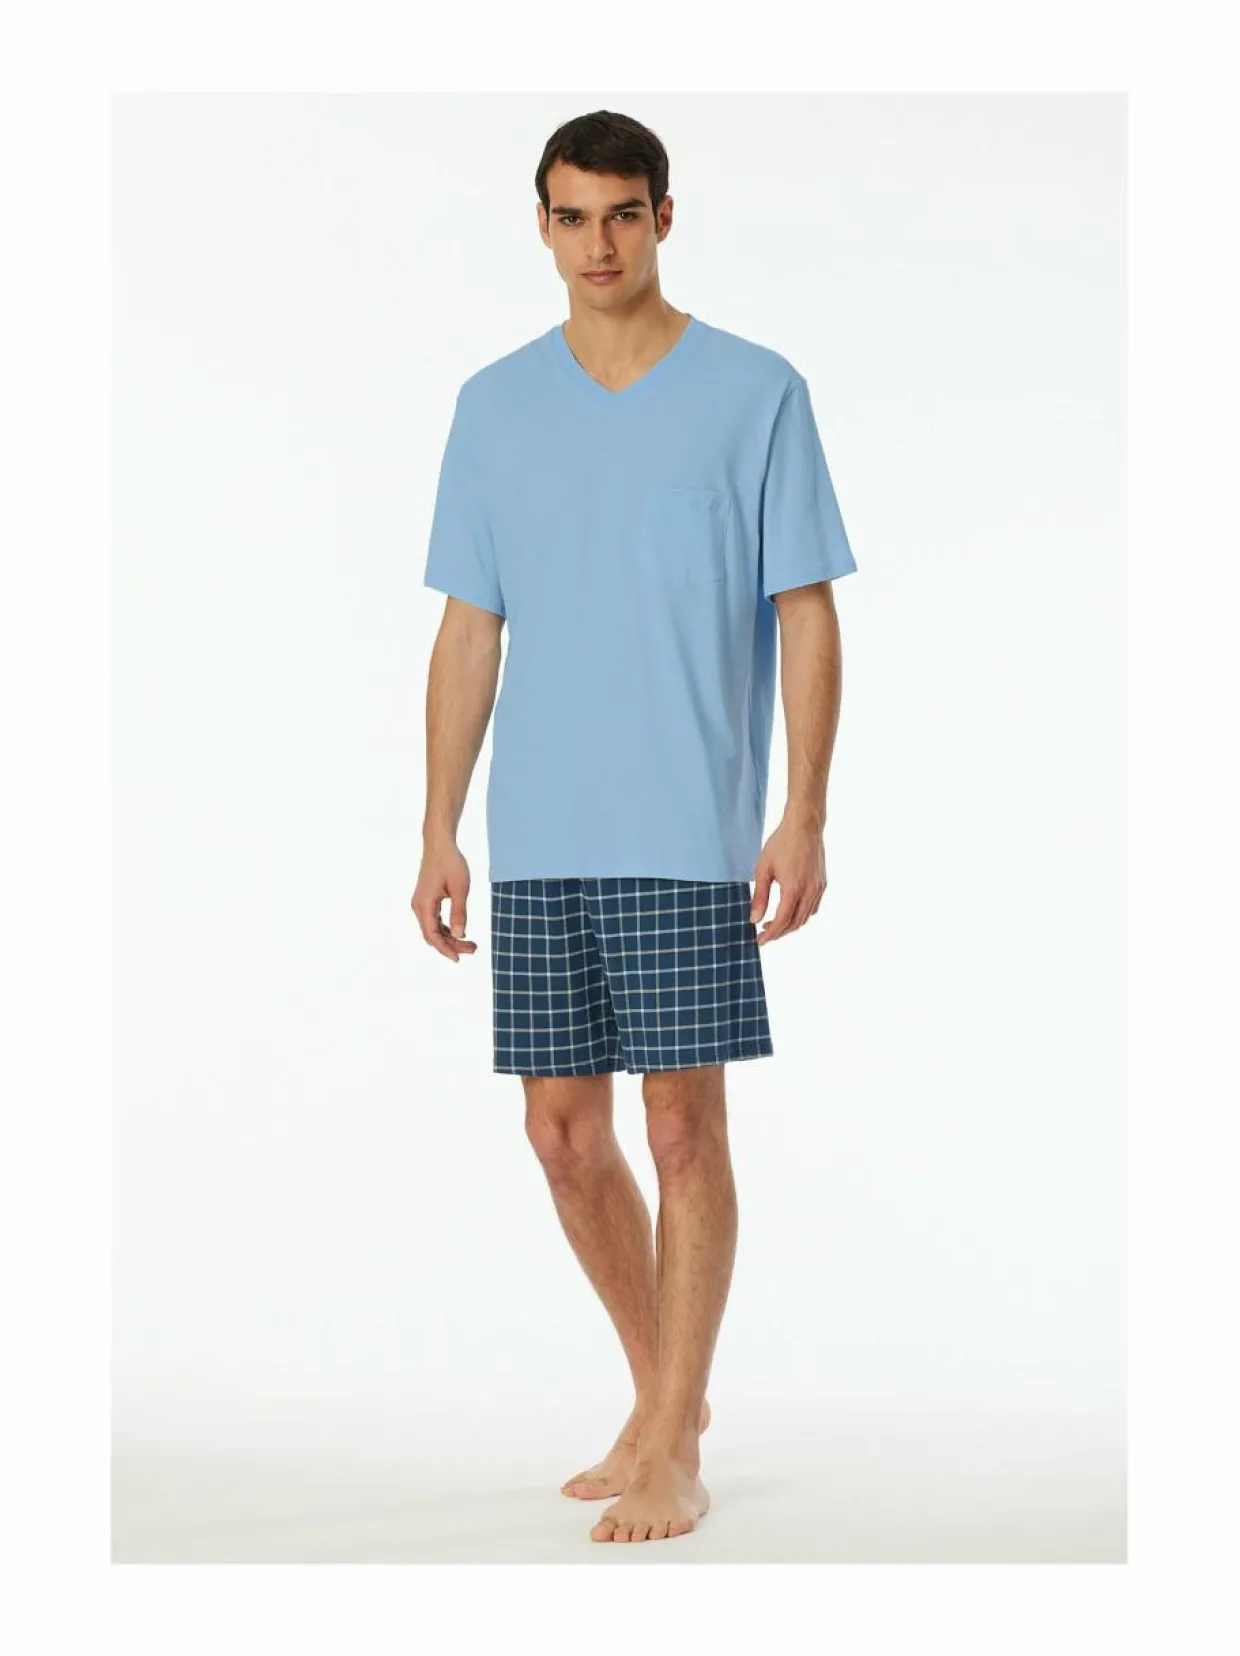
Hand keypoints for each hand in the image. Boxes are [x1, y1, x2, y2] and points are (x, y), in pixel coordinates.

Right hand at [411, 838, 477, 962]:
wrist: (439, 843)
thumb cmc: (450, 862)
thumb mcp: (460, 889)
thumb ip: (459, 913)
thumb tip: (459, 935)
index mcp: (424, 904)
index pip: (433, 935)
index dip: (446, 949)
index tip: (459, 958)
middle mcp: (418, 906)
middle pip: (432, 935)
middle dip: (451, 945)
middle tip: (473, 948)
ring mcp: (421, 903)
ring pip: (433, 929)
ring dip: (449, 937)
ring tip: (470, 943)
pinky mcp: (426, 899)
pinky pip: (434, 920)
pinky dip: (445, 928)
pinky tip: (459, 930)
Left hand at [749, 812, 826, 944]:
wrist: (804, 825)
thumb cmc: (781, 843)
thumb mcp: (763, 869)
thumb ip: (759, 896)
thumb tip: (754, 919)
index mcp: (794, 889)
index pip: (782, 921)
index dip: (770, 935)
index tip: (759, 941)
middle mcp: (810, 891)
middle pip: (795, 923)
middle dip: (779, 932)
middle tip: (764, 933)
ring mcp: (819, 888)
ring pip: (806, 917)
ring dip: (790, 924)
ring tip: (774, 923)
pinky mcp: (823, 883)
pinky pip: (813, 907)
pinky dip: (802, 914)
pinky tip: (790, 909)